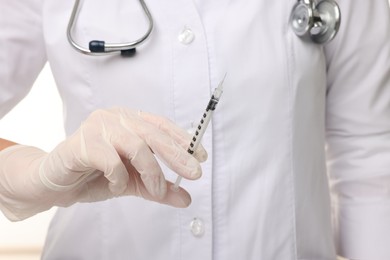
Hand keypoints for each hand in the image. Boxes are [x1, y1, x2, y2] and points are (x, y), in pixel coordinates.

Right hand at [0, 108, 206, 220]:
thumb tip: (186, 198)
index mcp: (129, 121)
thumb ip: (158, 188)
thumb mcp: (133, 183)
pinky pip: (111, 161)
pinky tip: (115, 186)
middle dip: (177, 155)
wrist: (55, 183)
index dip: (183, 140)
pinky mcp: (82, 143)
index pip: (162, 126)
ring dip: (151, 172)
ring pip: (136, 146)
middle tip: (193, 173)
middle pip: (154, 134)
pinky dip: (119, 178)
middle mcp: (116, 118)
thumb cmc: (95, 175)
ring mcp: (98, 127)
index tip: (201, 157)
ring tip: (155, 191)